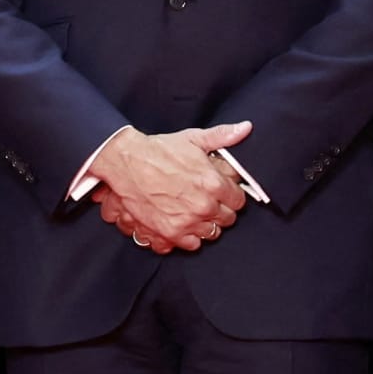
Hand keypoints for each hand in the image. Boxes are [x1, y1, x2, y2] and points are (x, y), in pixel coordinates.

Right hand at [88, 122, 250, 252]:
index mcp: (213, 184)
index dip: (231, 195)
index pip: (239, 201)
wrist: (127, 163)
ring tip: (195, 211)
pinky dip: (189, 236)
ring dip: (205, 223)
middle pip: (227, 219)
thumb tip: (245, 129)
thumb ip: (223, 136)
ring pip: (211, 233)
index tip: (223, 192)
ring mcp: (187, 222)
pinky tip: (184, 223)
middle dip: (220, 210)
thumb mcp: (193, 139)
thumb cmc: (159, 151)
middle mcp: (203, 206)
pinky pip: (191, 245)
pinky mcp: (169, 233)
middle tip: (208, 201)